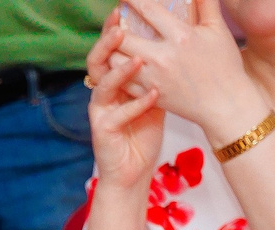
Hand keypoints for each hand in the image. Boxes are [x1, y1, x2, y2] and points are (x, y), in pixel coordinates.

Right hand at [85, 18, 166, 195]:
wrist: (132, 169)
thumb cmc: (144, 129)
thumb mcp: (154, 91)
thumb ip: (158, 68)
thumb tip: (178, 36)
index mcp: (113, 79)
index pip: (110, 48)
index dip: (113, 28)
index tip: (124, 8)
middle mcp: (102, 92)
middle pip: (97, 60)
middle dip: (107, 41)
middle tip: (121, 24)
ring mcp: (100, 111)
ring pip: (101, 85)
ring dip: (120, 71)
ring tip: (139, 58)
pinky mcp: (103, 131)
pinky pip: (117, 114)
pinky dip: (136, 104)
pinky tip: (154, 95)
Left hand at [110, 0, 269, 143]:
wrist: (225, 105)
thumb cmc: (224, 65)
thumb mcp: (217, 30)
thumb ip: (206, 4)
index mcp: (181, 37)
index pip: (148, 10)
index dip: (133, 0)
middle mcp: (162, 58)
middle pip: (123, 37)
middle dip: (116, 25)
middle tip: (117, 18)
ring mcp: (153, 79)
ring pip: (116, 60)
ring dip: (113, 49)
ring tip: (116, 40)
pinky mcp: (148, 96)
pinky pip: (122, 82)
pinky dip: (117, 71)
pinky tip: (120, 62)